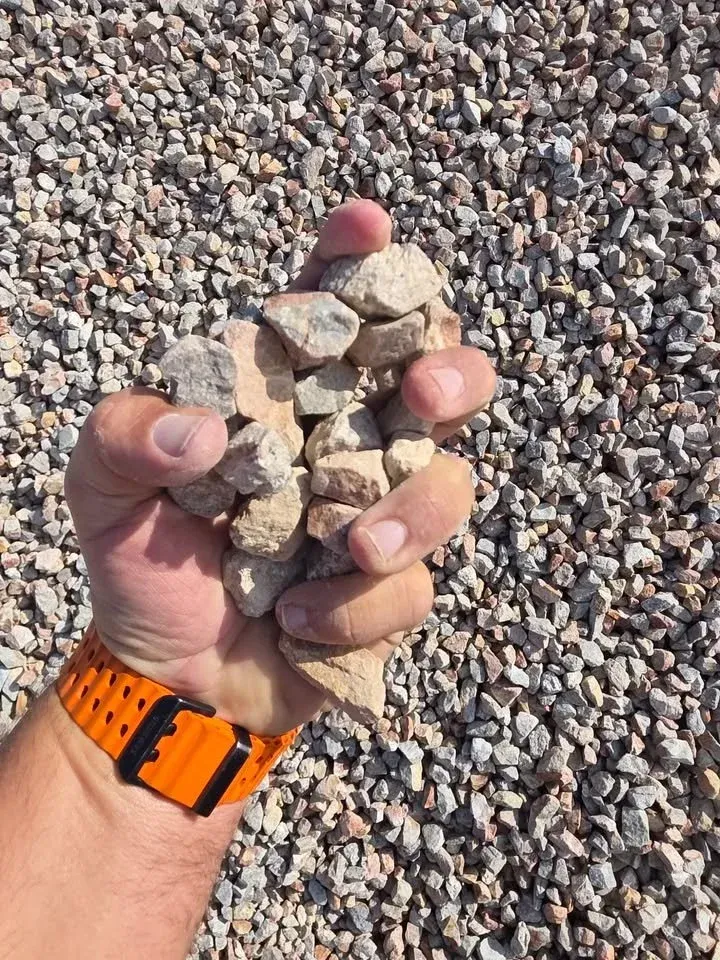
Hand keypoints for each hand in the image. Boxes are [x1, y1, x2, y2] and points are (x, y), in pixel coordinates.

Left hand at [64, 201, 495, 735]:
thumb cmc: (142, 566)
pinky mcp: (393, 589)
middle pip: (439, 379)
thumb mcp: (103, 489)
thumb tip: (203, 432)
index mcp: (285, 399)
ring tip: (349, 548)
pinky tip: (297, 620)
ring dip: (410, 513)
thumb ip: (126, 434)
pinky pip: (413, 587)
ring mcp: (378, 514)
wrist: (171, 677)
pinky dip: (355, 607)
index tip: (364, 222)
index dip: (357, 258)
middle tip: (427, 391)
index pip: (332, 311)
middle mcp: (346, 443)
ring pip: (449, 486)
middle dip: (452, 371)